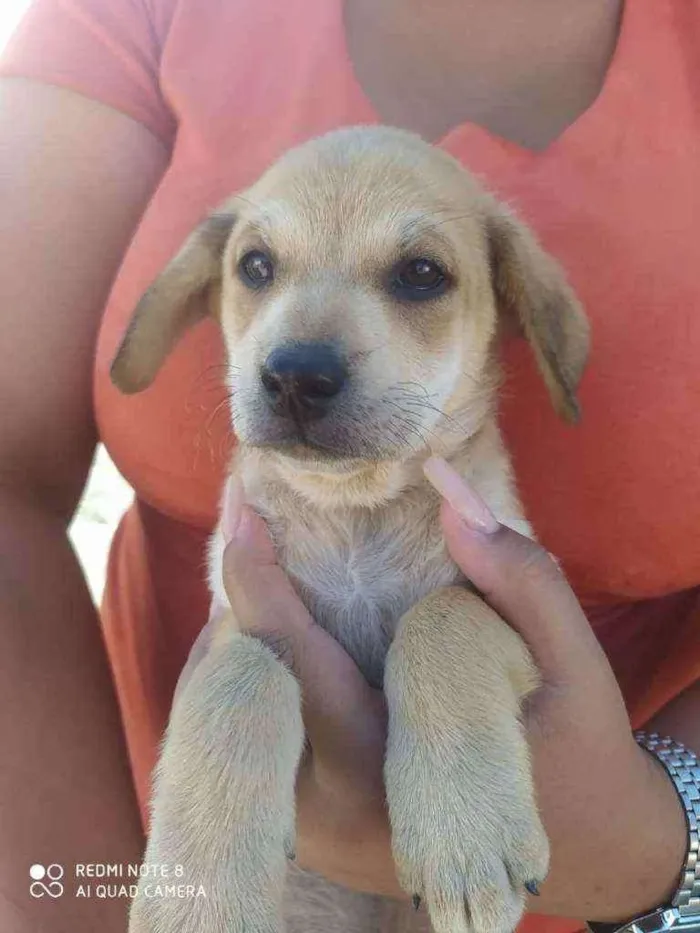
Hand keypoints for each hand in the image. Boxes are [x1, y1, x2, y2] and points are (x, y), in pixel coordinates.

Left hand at [178, 465, 686, 919]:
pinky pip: (247, 740)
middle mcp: (328, 815)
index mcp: (385, 775)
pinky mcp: (310, 833)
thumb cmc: (578, 750)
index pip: (291, 661)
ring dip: (238, 639)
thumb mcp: (571, 662)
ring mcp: (311, 833)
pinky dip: (255, 676)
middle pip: (237, 688)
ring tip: (265, 581)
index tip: (243, 508)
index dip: (256, 579)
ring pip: (228, 716)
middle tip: (255, 536)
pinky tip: (280, 639)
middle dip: (239, 605)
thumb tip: (445, 489)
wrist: (584, 849)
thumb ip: (518, 577)